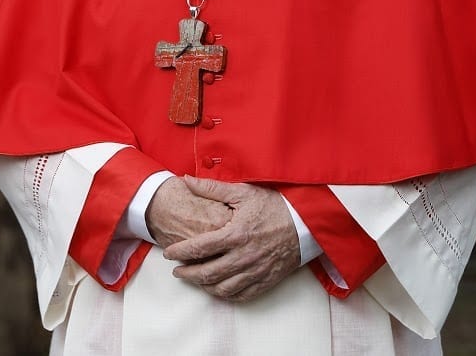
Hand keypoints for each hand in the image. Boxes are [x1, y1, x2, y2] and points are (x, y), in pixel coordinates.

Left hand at [162, 175, 299, 301]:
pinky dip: (225, 294)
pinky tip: (217, 288)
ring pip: (222, 288)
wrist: (307, 223)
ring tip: (194, 279)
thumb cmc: (275, 205)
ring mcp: (255, 271)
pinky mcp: (266, 280)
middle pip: (207, 273)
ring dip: (203, 286)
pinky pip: (241, 295)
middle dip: (187, 273)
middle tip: (176, 270)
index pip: (199, 248)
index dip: (180, 252)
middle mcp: (243, 257)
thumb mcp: (243, 192)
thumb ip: (212, 189)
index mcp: (235, 234)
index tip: (168, 253)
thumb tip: (187, 180)